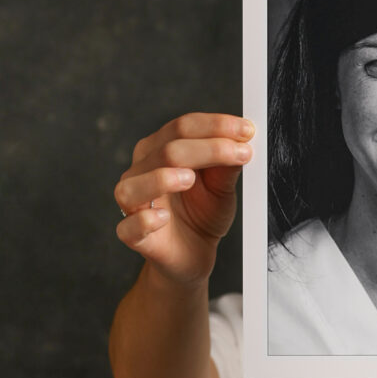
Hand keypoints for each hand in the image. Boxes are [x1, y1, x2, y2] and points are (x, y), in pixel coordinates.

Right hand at [114, 113, 253, 286]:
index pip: (184, 127)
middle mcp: (142, 170)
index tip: (247, 130)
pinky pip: (129, 227)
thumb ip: (227, 164)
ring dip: (161, 179)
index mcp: (161, 149)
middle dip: (208, 148)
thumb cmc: (203, 211)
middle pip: (167, 150)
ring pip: (134, 185)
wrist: (195, 252)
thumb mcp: (222, 185)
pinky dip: (144, 220)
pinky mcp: (134, 235)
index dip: (216, 125)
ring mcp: (133, 203)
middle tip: (242, 153)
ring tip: (189, 179)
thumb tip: (241, 139)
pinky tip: (161, 218)